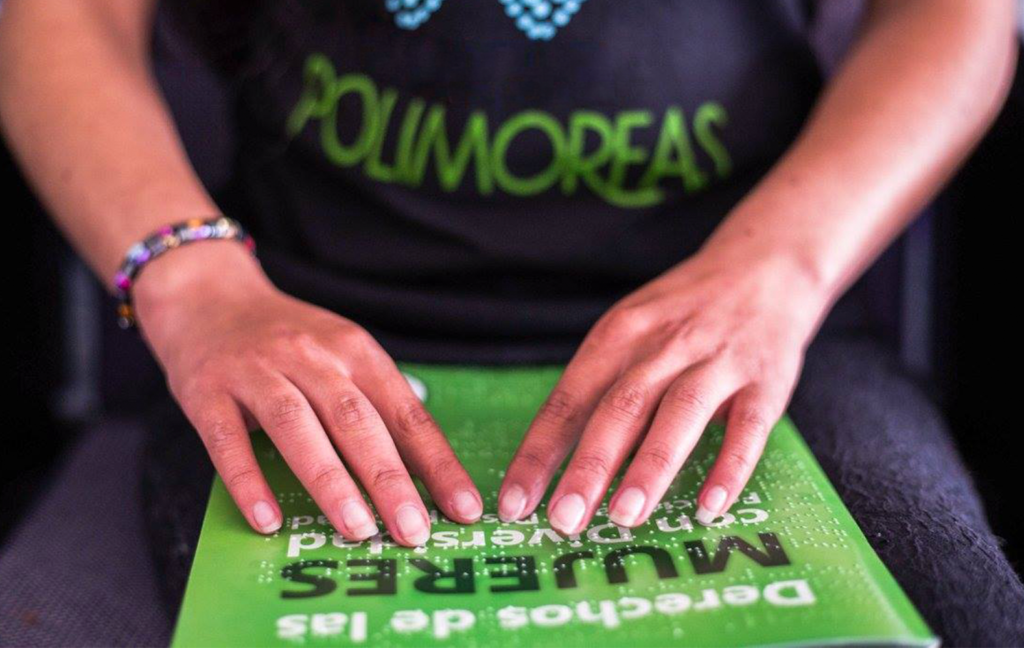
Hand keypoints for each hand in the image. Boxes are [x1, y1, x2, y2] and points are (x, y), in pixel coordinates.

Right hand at [134, 242, 481, 545]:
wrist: (207, 295)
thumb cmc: (288, 340)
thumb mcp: (341, 354)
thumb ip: (376, 404)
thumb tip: (426, 472)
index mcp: (354, 350)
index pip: (404, 411)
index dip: (436, 462)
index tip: (462, 507)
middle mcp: (310, 356)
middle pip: (356, 420)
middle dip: (389, 479)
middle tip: (414, 531)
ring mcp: (256, 371)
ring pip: (297, 427)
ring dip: (331, 480)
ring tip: (358, 529)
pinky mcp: (207, 392)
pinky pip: (227, 440)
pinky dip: (248, 481)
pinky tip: (268, 519)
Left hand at [498, 247, 825, 533]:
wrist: (763, 267)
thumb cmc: (681, 314)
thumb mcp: (630, 331)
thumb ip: (598, 388)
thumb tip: (551, 462)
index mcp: (618, 336)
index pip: (569, 399)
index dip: (539, 452)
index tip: (514, 502)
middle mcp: (664, 346)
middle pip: (620, 408)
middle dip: (589, 467)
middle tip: (563, 520)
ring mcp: (718, 363)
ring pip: (678, 415)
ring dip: (650, 468)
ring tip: (624, 517)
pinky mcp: (766, 382)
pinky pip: (748, 429)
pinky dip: (729, 467)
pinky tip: (709, 506)